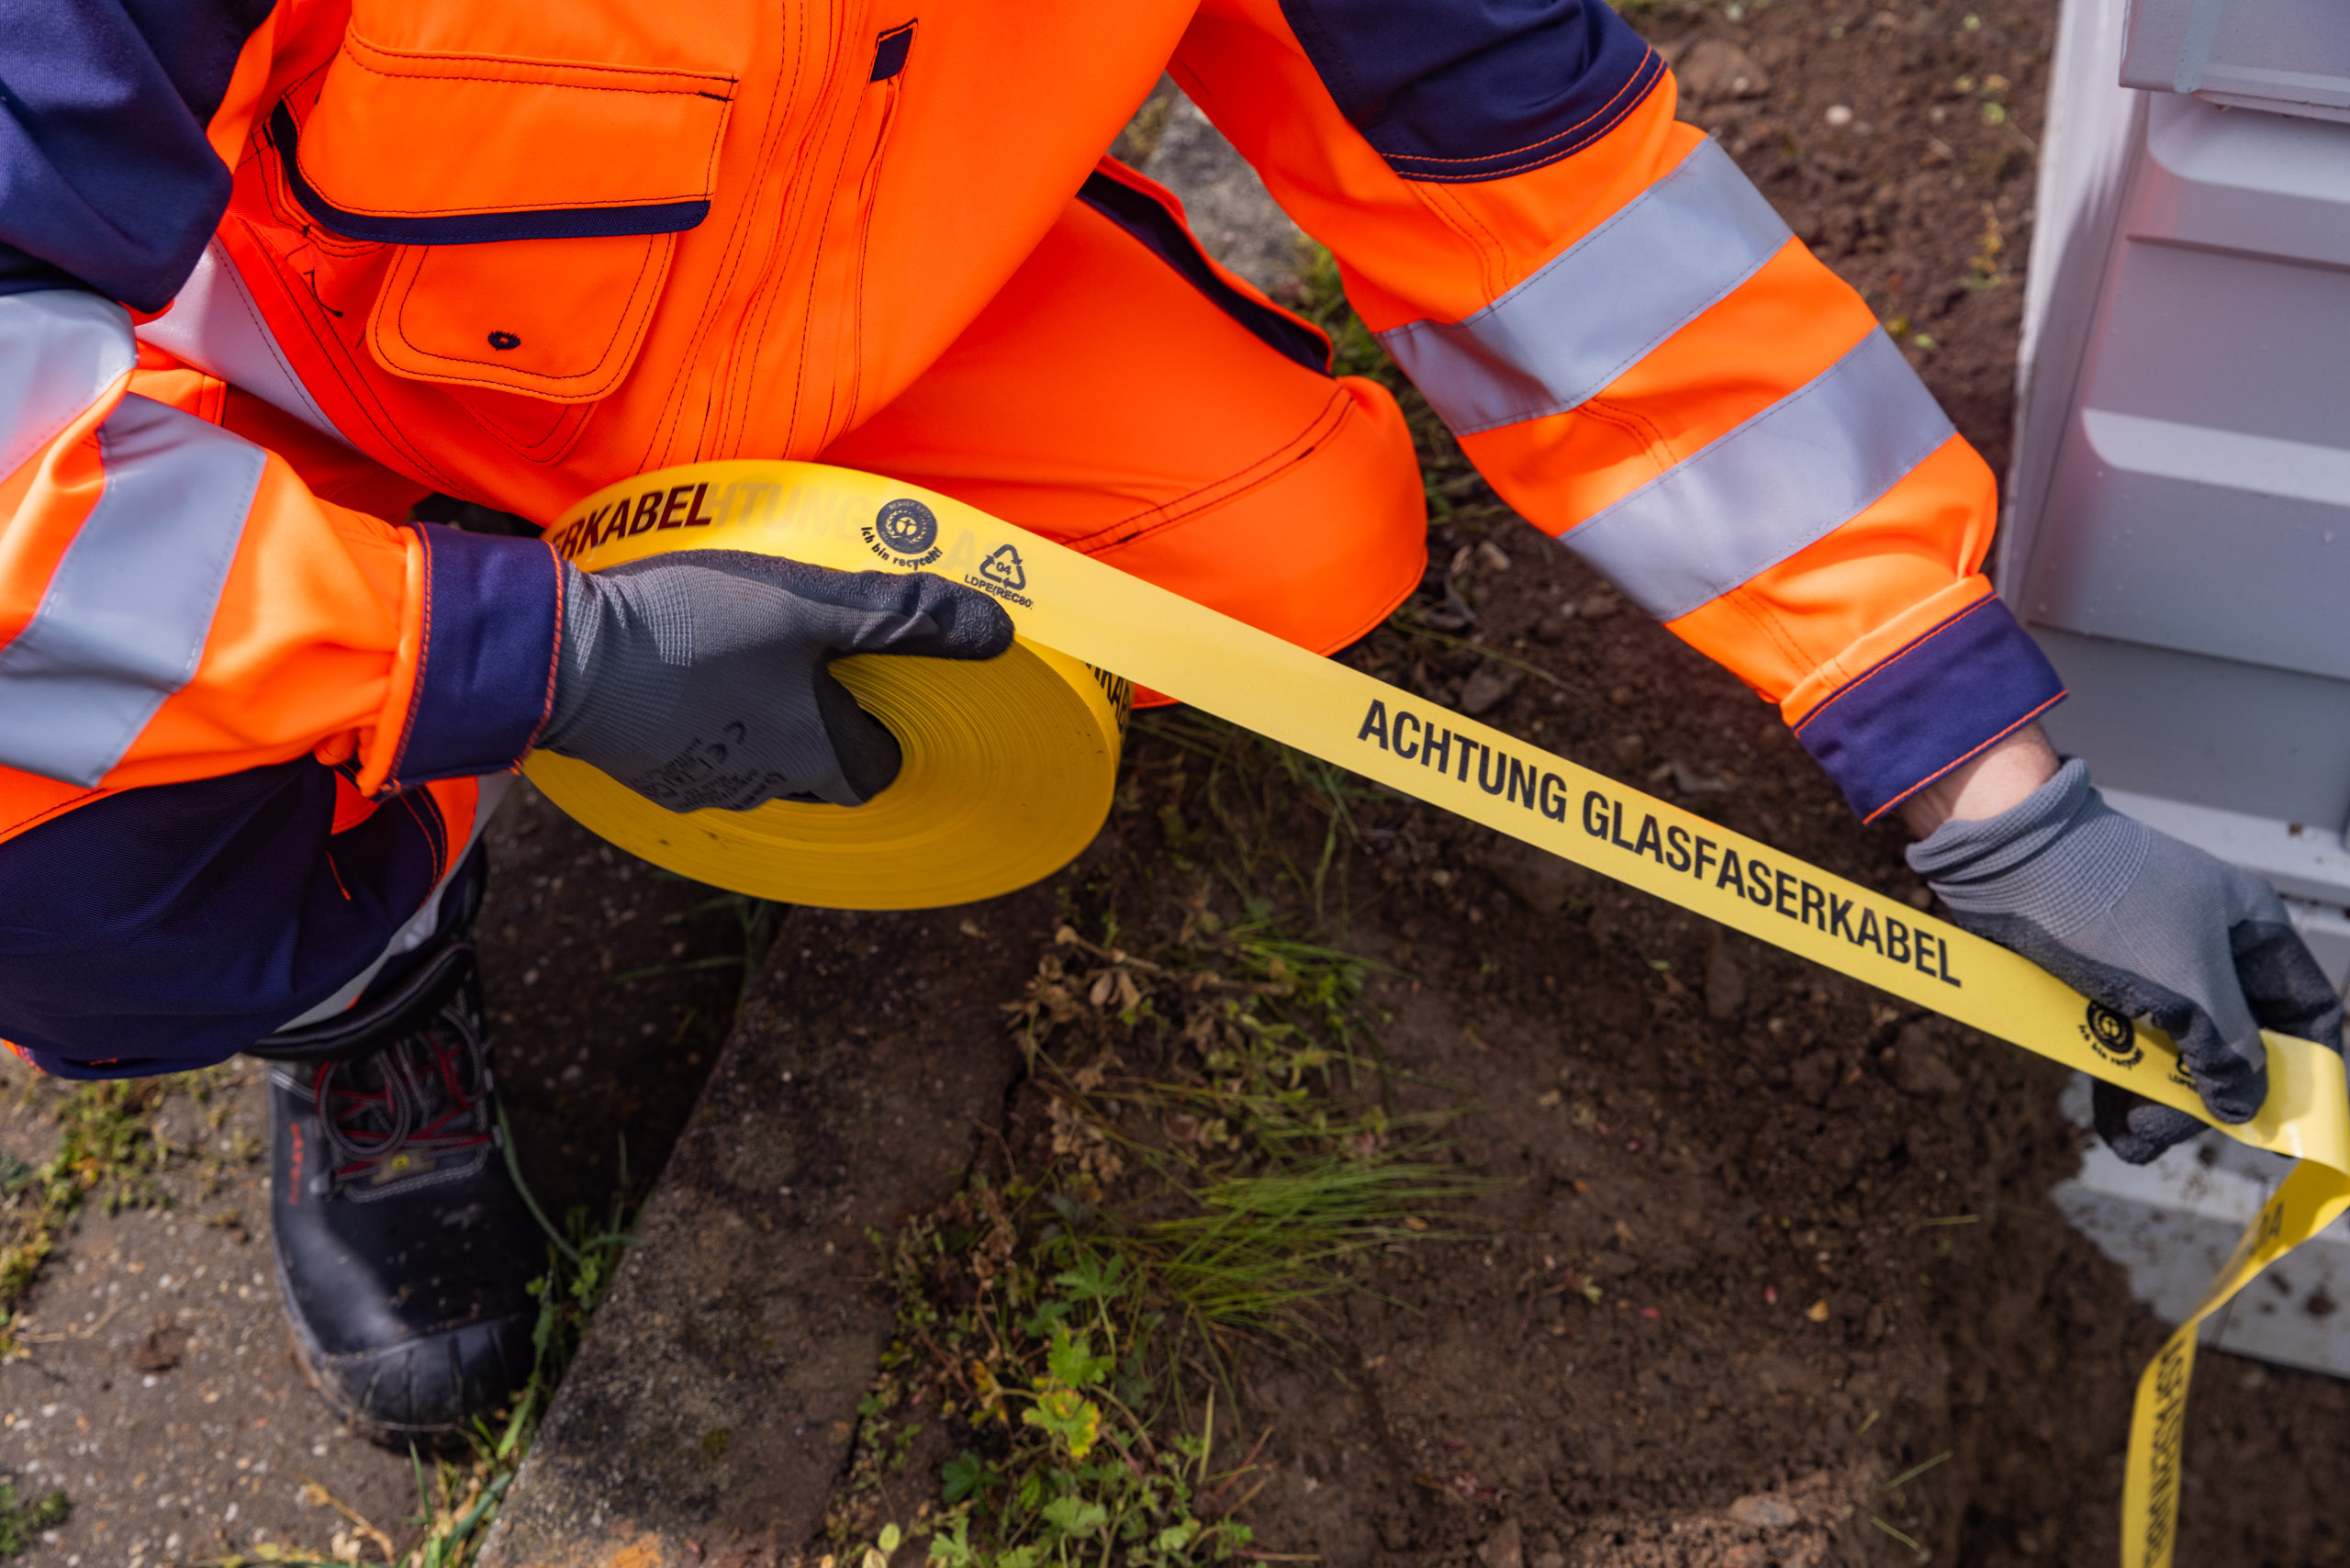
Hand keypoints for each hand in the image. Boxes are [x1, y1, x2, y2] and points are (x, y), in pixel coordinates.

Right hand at [537, 551, 1012, 811]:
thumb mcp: (814, 606)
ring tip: (749, 673)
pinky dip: (702, 730)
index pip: (873, 771)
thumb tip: (996, 630)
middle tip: (812, 674)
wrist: (565, 654)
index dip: (882, 735)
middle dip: (823, 735)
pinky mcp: (641, 770)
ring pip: (753, 768)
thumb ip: (904, 618)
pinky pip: (692, 758)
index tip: (873, 690)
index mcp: (813, 753)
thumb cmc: (698, 628)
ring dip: (762, 731)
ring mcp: (696, 782)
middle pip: (815, 775)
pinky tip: (687, 688)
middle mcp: (761, 785)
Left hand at [1907, 754, 2343, 1163]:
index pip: (2307, 1008)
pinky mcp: (2103, 976)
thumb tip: (2246, 1107)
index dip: (2306, 1068)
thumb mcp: (2187, 982)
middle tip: (2171, 1133)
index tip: (2287, 1125)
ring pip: (2176, 1046)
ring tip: (2133, 1139)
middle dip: (2209, 1095)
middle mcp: (2211, 947)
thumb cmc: (2109, 903)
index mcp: (2251, 931)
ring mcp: (2156, 963)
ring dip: (2158, 1098)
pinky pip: (2127, 1037)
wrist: (2007, 858)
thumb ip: (2227, 1048)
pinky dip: (2122, 1077)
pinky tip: (2113, 1121)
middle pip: (2234, 1040)